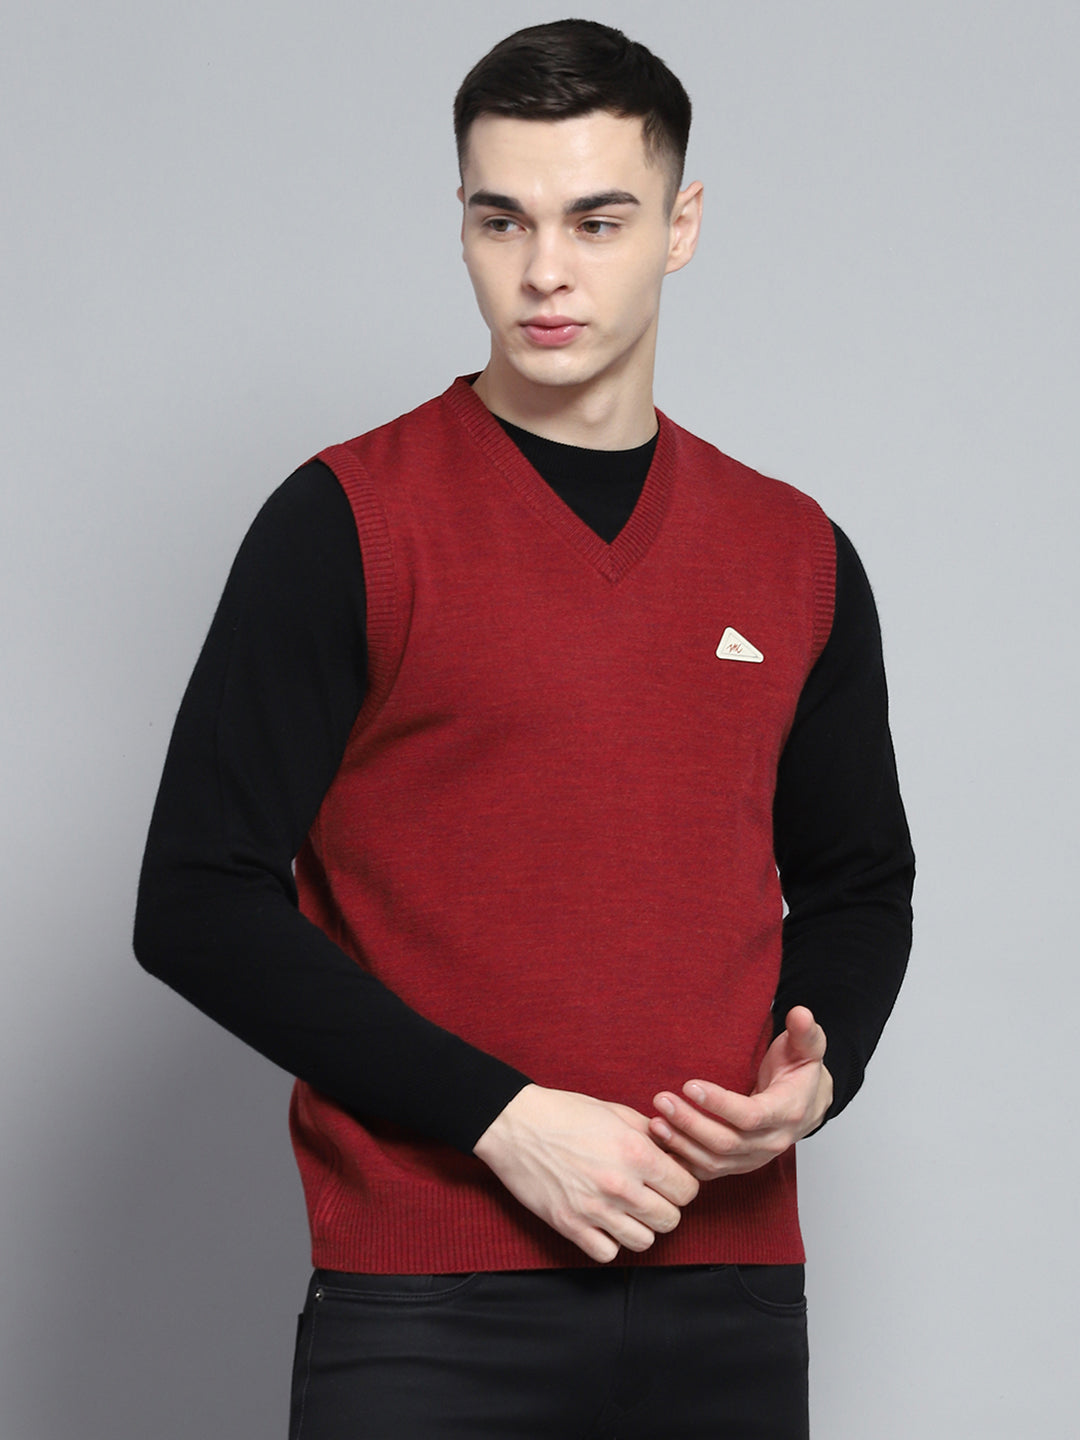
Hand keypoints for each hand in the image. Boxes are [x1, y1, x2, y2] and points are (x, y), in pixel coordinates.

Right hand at [473, 1084, 699, 1262]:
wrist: (515, 1124)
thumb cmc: (565, 1113)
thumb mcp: (616, 1112)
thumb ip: (651, 1134)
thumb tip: (676, 1153)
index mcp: (636, 1152)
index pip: (687, 1190)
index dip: (681, 1185)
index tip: (668, 1180)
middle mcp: (619, 1185)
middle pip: (671, 1219)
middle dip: (665, 1207)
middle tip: (648, 1194)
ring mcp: (594, 1209)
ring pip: (644, 1241)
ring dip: (640, 1226)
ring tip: (626, 1209)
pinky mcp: (569, 1226)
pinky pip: (608, 1253)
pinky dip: (609, 1241)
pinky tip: (603, 1221)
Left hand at [648, 1007, 833, 1180]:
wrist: (808, 1103)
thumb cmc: (801, 1072)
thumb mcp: (809, 1047)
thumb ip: (804, 1031)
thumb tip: (801, 1013)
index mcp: (788, 1112)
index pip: (750, 1116)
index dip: (719, 1104)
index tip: (689, 1085)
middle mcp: (772, 1142)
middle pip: (727, 1142)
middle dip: (690, 1123)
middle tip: (662, 1100)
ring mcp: (754, 1158)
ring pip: (715, 1161)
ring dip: (682, 1143)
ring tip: (655, 1122)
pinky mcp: (738, 1164)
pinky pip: (708, 1171)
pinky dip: (683, 1160)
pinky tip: (661, 1143)